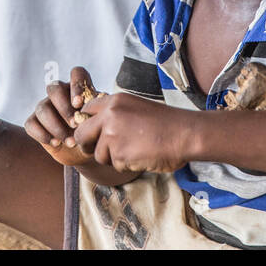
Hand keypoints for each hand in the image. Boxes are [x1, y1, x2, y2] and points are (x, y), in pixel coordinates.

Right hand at [25, 66, 99, 167]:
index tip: (79, 104)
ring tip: (70, 142)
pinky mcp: (34, 122)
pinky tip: (56, 143)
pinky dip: (42, 134)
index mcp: (78, 89)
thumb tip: (94, 103)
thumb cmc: (94, 133)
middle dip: (64, 108)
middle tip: (75, 125)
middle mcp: (60, 94)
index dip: (76, 85)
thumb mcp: (101, 123)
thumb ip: (98, 111)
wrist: (83, 154)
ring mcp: (45, 107)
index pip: (77, 73)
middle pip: (54, 88)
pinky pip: (31, 124)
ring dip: (56, 127)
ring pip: (42, 108)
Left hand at [72, 92, 194, 173]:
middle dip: (88, 144)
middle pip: (82, 133)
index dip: (88, 124)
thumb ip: (116, 114)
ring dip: (112, 157)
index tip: (93, 132)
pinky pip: (114, 165)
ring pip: (98, 154)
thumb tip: (97, 127)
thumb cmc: (166, 122)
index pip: (86, 111)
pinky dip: (125, 165)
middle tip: (100, 149)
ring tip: (134, 150)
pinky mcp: (119, 154)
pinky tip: (140, 156)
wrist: (184, 134)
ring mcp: (112, 135)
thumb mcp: (136, 107)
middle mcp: (109, 116)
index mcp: (114, 101)